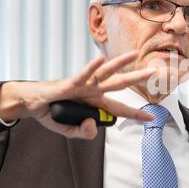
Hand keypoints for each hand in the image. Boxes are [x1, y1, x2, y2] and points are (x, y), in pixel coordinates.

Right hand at [0, 51, 156, 139]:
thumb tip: (93, 125)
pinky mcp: (69, 83)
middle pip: (120, 84)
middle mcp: (93, 91)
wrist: (32, 105)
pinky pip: (82, 75)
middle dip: (138, 78)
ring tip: (135, 54)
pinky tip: (101, 60)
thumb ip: (84, 133)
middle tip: (156, 72)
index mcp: (96, 103)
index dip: (135, 114)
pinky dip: (91, 68)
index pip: (120, 109)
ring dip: (121, 63)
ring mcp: (83, 86)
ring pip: (106, 73)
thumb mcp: (70, 132)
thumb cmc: (53, 113)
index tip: (152, 117)